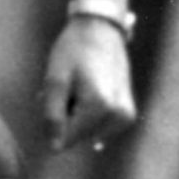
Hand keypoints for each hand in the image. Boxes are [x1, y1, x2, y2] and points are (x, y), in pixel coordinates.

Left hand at [42, 16, 136, 152]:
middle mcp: (118, 116)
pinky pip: (98, 126)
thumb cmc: (72, 50)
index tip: (51, 94)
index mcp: (99, 107)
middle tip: (65, 87)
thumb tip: (55, 149)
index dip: (52, 118)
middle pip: (77, 135)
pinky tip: (87, 89)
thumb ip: (52, 115)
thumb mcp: (54, 79)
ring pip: (87, 131)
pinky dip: (88, 112)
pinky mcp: (127, 115)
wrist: (100, 30)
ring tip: (76, 86)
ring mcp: (125, 117)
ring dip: (76, 114)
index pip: (65, 137)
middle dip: (65, 116)